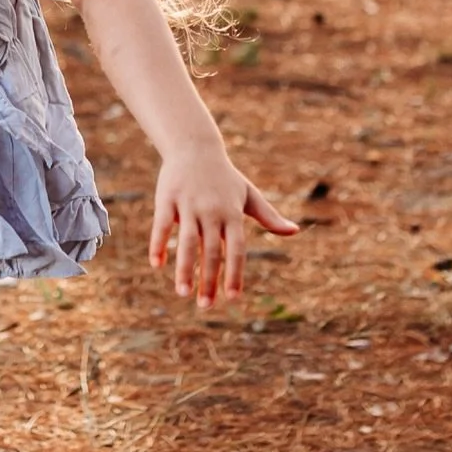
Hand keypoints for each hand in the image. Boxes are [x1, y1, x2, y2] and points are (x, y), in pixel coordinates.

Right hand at [148, 143, 296, 308]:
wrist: (195, 146)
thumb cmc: (224, 176)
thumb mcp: (248, 195)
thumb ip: (269, 216)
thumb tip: (295, 231)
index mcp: (232, 213)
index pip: (237, 249)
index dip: (234, 274)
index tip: (232, 298)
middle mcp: (212, 211)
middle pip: (212, 251)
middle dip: (209, 280)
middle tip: (206, 306)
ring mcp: (189, 205)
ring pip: (187, 242)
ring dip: (185, 269)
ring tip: (183, 293)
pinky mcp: (167, 199)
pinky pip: (162, 226)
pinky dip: (158, 245)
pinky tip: (157, 265)